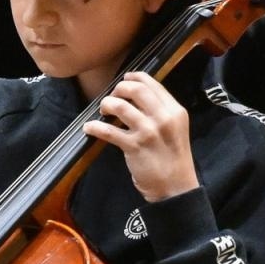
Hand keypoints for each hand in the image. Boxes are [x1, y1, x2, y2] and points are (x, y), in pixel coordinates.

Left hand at [84, 71, 200, 201]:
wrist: (175, 185)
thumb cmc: (171, 156)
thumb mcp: (174, 128)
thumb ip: (159, 111)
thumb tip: (135, 95)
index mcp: (174, 110)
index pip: (152, 84)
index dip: (134, 77)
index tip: (124, 79)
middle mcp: (163, 118)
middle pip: (135, 90)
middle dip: (118, 89)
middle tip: (112, 97)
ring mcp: (148, 132)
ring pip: (120, 106)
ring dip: (106, 105)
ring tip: (102, 112)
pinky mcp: (134, 146)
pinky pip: (108, 131)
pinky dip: (94, 127)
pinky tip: (89, 128)